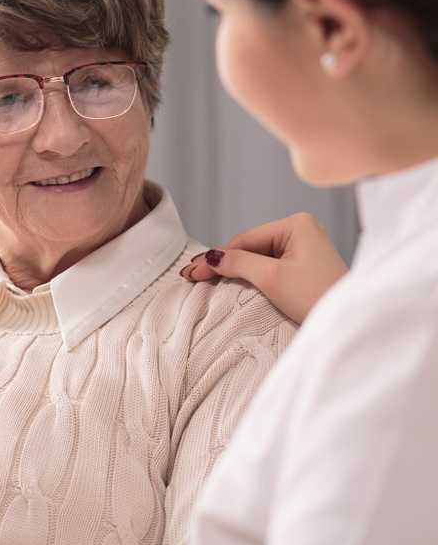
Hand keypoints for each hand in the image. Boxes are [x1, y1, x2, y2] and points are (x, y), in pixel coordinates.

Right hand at [179, 212, 348, 323]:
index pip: (245, 239)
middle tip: (192, 275)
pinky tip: (232, 280)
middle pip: (251, 246)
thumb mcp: (272, 278)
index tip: (192, 271)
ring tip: (205, 278)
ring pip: (260, 257)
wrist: (351, 321)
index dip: (217, 257)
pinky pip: (272, 266)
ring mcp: (306, 247)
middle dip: (223, 262)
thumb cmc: (316, 296)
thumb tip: (211, 257)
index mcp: (296, 223)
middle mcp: (302, 229)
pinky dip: (252, 275)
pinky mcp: (308, 265)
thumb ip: (238, 263)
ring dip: (235, 269)